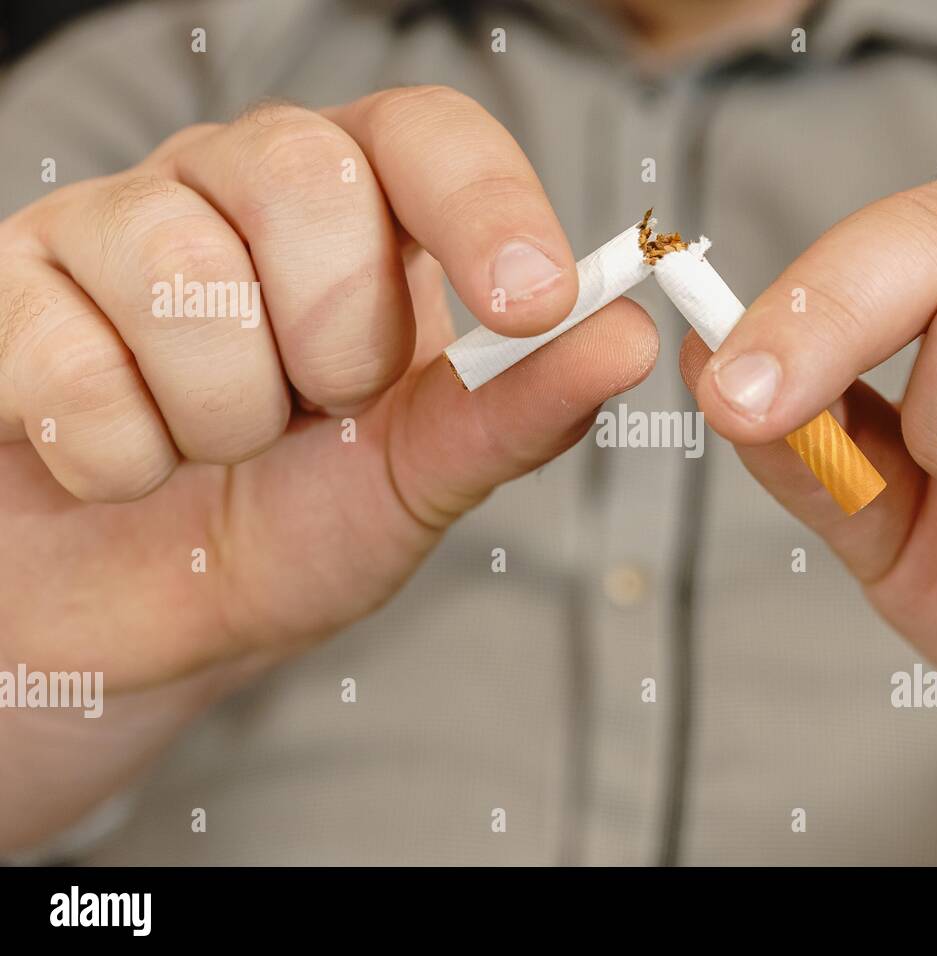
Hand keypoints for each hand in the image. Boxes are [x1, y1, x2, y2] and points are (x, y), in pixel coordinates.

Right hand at [0, 88, 655, 846]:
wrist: (147, 614)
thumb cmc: (290, 525)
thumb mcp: (422, 476)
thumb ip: (518, 409)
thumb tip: (631, 339)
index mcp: (359, 212)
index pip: (427, 134)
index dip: (487, 205)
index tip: (533, 302)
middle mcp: (234, 185)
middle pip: (306, 173)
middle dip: (334, 337)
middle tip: (319, 409)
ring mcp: (110, 227)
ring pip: (182, 270)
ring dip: (225, 413)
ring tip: (220, 445)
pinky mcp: (8, 293)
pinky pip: (68, 358)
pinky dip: (121, 455)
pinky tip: (124, 463)